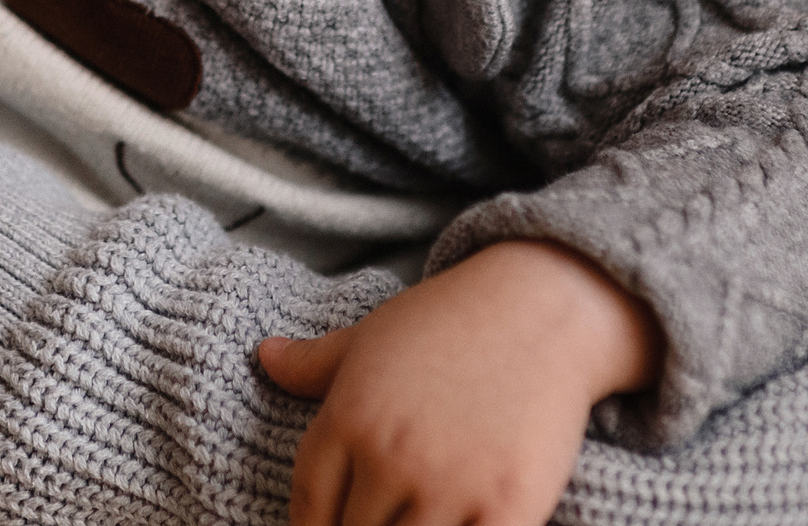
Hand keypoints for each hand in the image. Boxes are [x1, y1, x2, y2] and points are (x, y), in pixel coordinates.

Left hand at [257, 240, 663, 525]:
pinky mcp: (508, 505)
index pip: (308, 507)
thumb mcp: (370, 335)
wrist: (543, 304)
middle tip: (379, 521)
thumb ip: (313, 362)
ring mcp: (448, 483)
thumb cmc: (451, 319)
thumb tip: (263, 357)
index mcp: (347, 417)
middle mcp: (390, 455)